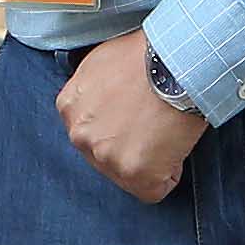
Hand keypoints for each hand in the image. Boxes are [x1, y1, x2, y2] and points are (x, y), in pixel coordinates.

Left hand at [60, 32, 207, 202]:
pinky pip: (155, 189)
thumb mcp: (101, 62)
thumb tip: (107, 104)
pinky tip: (175, 142)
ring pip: (130, 175)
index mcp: (69, 107)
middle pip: (107, 156)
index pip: (91, 131)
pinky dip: (170, 172)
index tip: (138, 113)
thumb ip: (93, 91)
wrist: (176, 61)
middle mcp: (80, 135)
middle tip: (155, 121)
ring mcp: (106, 157)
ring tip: (166, 128)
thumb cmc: (148, 55)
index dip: (120, 125)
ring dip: (152, 158)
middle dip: (132, 145)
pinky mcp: (134, 172)